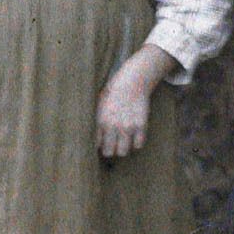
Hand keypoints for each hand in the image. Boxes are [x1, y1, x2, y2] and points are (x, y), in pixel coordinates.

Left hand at [96, 45, 174, 159]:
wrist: (132, 81)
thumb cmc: (113, 92)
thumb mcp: (98, 105)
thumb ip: (96, 121)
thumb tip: (92, 137)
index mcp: (100, 121)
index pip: (94, 145)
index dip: (97, 147)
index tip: (100, 144)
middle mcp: (113, 126)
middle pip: (109, 152)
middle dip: (110, 150)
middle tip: (112, 144)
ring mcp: (128, 127)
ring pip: (123, 152)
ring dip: (122, 148)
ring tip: (122, 141)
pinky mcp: (141, 125)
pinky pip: (138, 145)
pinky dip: (136, 143)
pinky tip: (133, 136)